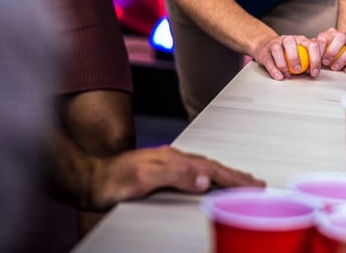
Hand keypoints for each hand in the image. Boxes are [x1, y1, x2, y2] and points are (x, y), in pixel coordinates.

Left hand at [85, 145, 262, 211]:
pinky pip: (194, 172)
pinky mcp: (161, 170)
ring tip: (240, 181)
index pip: (212, 170)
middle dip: (236, 175)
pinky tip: (209, 180)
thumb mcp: (143, 179)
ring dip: (225, 175)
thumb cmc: (111, 182)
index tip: (254, 186)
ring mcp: (168, 163)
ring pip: (204, 168)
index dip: (234, 179)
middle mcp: (174, 159)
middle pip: (213, 166)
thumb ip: (175, 176)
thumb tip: (204, 179)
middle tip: (256, 183)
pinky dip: (209, 176)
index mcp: (175, 160)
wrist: (88, 177)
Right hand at [251, 34, 320, 80]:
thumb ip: (308, 61)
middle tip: (299, 70)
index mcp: (301, 40)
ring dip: (283, 64)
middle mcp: (288, 40)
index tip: (315, 72)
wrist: (267, 46)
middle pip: (292, 43)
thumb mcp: (300, 54)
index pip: (311, 45)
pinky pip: (268, 60)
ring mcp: (275, 44)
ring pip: (277, 50)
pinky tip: (279, 76)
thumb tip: (314, 71)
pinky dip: (274, 70)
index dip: (315, 59)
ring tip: (287, 74)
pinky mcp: (264, 52)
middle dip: (296, 57)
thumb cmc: (287, 53)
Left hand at [315, 28, 345, 72]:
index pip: (325, 37)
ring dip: (343, 57)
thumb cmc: (333, 49)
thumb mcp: (322, 48)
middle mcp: (345, 36)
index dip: (320, 48)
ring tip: (335, 67)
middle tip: (326, 62)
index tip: (316, 57)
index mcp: (332, 34)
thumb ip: (315, 51)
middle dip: (333, 50)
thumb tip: (303, 57)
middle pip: (341, 37)